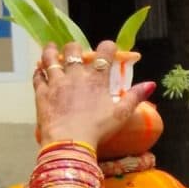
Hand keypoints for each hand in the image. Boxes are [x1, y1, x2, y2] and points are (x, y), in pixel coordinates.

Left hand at [34, 41, 153, 147]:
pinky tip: (39, 69)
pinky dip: (38, 71)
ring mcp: (56, 82)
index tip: (109, 47)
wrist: (69, 141)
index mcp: (96, 79)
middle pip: (73, 51)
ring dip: (50, 51)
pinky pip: (38, 76)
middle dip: (75, 48)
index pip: (104, 53)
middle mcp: (75, 75)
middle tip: (75, 51)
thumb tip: (150, 84)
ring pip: (50, 59)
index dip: (108, 46)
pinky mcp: (42, 93)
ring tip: (51, 48)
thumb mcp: (122, 114)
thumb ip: (135, 97)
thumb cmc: (98, 128)